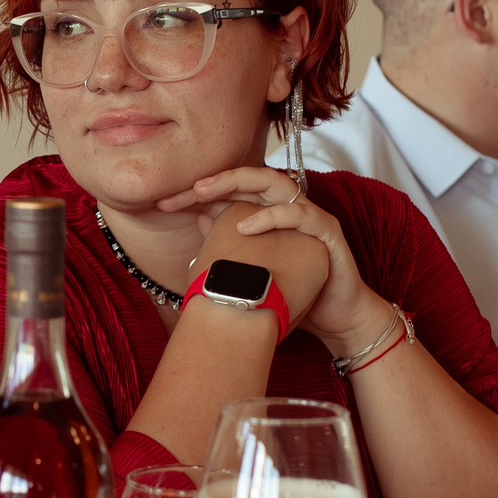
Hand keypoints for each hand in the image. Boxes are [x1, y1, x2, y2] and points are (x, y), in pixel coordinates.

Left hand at [158, 166, 330, 324]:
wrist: (333, 318)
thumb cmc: (292, 292)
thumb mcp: (252, 266)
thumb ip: (229, 241)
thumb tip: (198, 218)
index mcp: (270, 213)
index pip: (234, 191)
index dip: (199, 194)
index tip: (164, 202)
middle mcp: (289, 207)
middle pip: (253, 179)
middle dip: (219, 179)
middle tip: (189, 187)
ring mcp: (310, 216)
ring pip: (277, 185)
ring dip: (240, 186)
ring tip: (208, 196)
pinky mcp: (328, 231)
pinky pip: (302, 214)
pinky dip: (272, 216)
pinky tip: (245, 226)